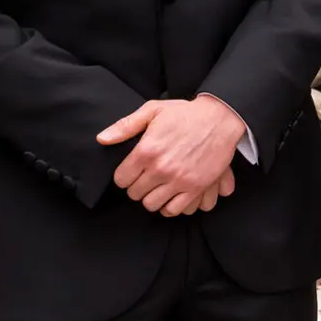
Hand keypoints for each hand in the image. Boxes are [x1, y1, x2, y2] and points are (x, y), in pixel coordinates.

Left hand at [98, 97, 246, 215]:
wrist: (219, 119)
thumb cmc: (184, 114)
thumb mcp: (152, 110)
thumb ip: (125, 126)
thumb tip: (102, 139)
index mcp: (146, 150)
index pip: (121, 179)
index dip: (124, 176)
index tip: (131, 172)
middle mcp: (160, 168)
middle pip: (135, 193)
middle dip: (136, 187)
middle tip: (144, 178)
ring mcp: (178, 180)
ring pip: (151, 204)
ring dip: (151, 197)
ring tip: (156, 187)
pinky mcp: (195, 188)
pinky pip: (173, 210)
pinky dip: (168, 206)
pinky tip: (169, 195)